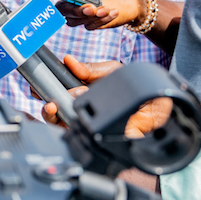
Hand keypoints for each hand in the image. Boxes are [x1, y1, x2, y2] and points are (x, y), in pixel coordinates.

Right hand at [39, 57, 172, 137]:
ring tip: (53, 107)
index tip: (37, 83)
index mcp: (82, 90)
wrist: (162, 108)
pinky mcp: (96, 138)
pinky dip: (68, 128)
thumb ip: (90, 69)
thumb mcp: (112, 72)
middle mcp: (82, 108)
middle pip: (54, 109)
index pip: (57, 89)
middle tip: (44, 98)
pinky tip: (68, 118)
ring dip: (52, 115)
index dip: (44, 86)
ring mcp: (87, 124)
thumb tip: (68, 61)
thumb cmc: (137, 88)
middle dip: (45, 103)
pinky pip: (77, 137)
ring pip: (61, 124)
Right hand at [56, 0, 141, 30]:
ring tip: (106, 9)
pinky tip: (113, 12)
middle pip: (63, 10)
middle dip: (76, 11)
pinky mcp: (95, 22)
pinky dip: (102, 20)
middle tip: (91, 8)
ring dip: (89, 17)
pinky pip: (90, 26)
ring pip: (74, 21)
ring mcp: (85, 12)